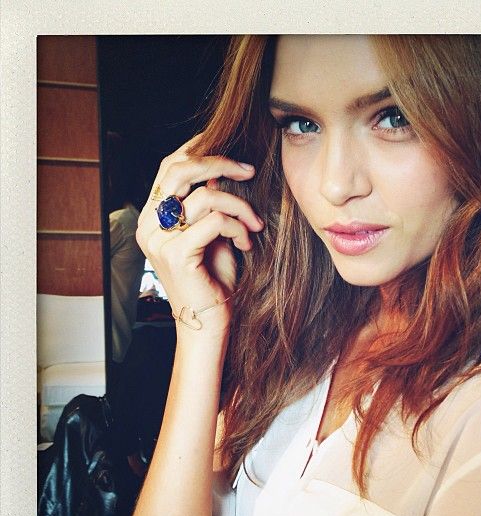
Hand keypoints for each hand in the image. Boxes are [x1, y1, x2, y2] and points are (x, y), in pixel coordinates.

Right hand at [136, 135, 262, 328]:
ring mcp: (159, 240)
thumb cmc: (213, 279)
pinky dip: (238, 228)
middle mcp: (148, 225)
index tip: (231, 152)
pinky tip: (246, 244)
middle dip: (220, 163)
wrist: (209, 322)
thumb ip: (210, 204)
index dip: (197, 150)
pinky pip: (214, 222)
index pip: (168, 167)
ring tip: (254, 226)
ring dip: (240, 207)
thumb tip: (221, 171)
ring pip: (205, 196)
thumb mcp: (213, 234)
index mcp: (152, 217)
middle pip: (180, 170)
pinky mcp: (176, 254)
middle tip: (250, 172)